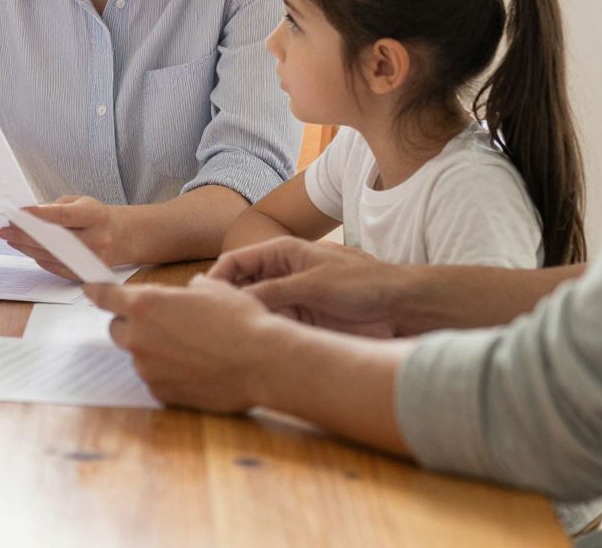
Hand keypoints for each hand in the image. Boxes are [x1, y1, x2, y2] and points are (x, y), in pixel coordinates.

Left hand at [0, 196, 118, 279]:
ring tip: (10, 238)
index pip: (64, 216)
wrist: (122, 236)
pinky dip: (38, 258)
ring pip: (52, 256)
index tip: (17, 212)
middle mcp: (97, 239)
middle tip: (5, 229)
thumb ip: (56, 208)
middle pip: (55, 239)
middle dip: (26, 234)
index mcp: (96, 215)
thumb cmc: (95, 216)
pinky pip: (56, 268)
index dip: (39, 215)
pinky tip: (25, 249)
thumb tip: (27, 216)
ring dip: (27, 247)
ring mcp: (92, 260)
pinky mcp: (86, 273)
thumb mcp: (80, 202)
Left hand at [85, 277, 278, 412]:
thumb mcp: (214, 289)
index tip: (90, 289)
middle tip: (162, 324)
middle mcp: (139, 337)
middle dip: (133, 325)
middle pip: (117, 328)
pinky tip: (196, 368)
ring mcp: (147, 368)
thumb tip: (188, 293)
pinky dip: (168, 372)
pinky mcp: (160, 392)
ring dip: (154, 350)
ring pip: (138, 355)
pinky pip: (155, 377)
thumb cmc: (242, 321)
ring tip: (192, 349)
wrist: (263, 362)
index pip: (106, 296)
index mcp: (146, 304)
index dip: (97, 291)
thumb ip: (187, 290)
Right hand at [209, 237, 397, 336]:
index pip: (236, 261)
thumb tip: (234, 301)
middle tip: (209, 324)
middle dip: (224, 302)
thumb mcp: (312, 284)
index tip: (202, 300)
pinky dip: (262, 334)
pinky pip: (273, 326)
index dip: (217, 278)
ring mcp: (291, 298)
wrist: (400, 306)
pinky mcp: (301, 320)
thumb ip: (273, 291)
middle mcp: (282, 274)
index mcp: (283, 252)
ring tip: (224, 340)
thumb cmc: (361, 283)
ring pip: (254, 309)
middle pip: (241, 286)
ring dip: (243, 321)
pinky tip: (252, 349)